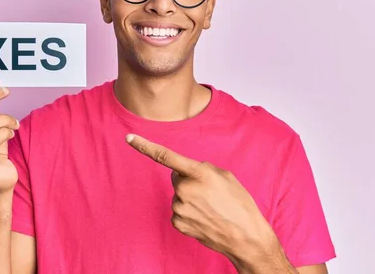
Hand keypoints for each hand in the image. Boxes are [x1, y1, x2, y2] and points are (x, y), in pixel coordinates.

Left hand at [125, 133, 283, 269]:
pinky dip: (189, 213)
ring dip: (190, 198)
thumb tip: (188, 171)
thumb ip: (202, 168)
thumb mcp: (225, 176)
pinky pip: (178, 211)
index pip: (166, 156)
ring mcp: (179, 207)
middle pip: (177, 178)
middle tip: (209, 193)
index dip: (144, 146)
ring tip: (210, 207)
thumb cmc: (239, 203)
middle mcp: (185, 189)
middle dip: (188, 181)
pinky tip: (204, 217)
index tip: (128, 138)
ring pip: (179, 195)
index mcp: (198, 173)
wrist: (246, 236)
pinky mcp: (177, 223)